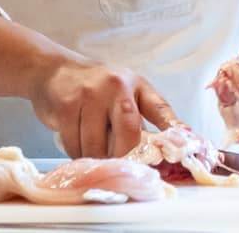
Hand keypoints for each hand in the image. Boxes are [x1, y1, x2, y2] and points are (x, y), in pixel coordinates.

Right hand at [28, 56, 177, 157]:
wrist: (54, 71)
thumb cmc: (94, 88)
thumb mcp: (123, 93)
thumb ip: (140, 118)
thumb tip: (163, 148)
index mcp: (136, 85)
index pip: (160, 107)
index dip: (173, 128)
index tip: (184, 144)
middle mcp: (117, 85)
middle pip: (128, 133)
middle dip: (124, 156)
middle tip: (120, 167)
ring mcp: (91, 94)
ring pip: (97, 145)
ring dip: (96, 158)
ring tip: (93, 151)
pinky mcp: (67, 106)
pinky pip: (75, 145)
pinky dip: (77, 154)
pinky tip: (78, 144)